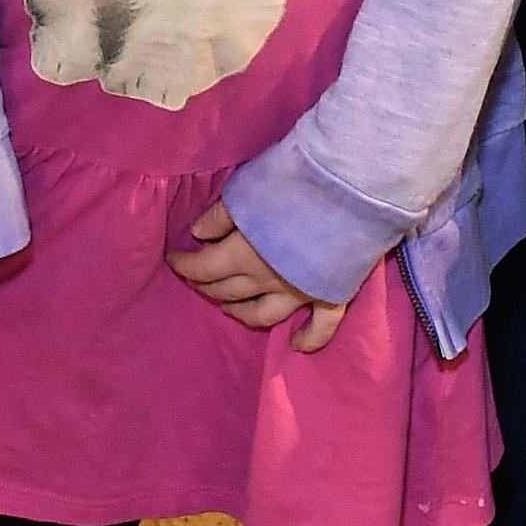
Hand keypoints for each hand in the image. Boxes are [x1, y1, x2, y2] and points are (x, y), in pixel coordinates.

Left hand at [166, 194, 345, 352]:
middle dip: (205, 286)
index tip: (172, 258)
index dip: (184, 264)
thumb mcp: (246, 190)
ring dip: (240, 313)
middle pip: (228, 291)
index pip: (203, 267)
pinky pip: (320, 328)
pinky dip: (307, 339)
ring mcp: (301, 293)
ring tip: (228, 306)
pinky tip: (294, 344)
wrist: (354, 189)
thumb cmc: (296, 181)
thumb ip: (220, 216)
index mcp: (242, 254)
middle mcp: (267, 281)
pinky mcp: (332, 296)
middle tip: (195, 277)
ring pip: (262, 314)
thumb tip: (198, 235)